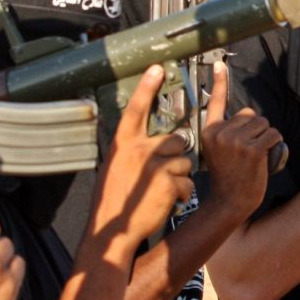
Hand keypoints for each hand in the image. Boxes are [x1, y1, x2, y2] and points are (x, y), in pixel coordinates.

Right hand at [91, 65, 194, 250]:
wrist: (112, 231)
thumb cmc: (114, 201)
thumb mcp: (116, 168)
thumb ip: (134, 151)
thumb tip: (156, 142)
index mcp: (123, 144)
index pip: (136, 109)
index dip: (147, 87)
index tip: (156, 67)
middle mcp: (138, 150)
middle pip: (176, 140)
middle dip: (176, 157)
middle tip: (161, 178)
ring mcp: (153, 165)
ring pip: (184, 162)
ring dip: (179, 179)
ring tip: (161, 194)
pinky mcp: (167, 181)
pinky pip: (187, 183)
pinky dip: (182, 195)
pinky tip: (167, 203)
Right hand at [201, 61, 284, 219]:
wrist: (229, 202)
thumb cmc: (228, 177)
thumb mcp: (218, 151)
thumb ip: (228, 131)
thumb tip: (249, 114)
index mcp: (210, 131)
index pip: (216, 102)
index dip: (220, 81)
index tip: (219, 63)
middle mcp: (221, 133)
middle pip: (250, 114)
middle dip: (256, 129)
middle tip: (248, 151)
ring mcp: (236, 141)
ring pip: (264, 124)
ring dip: (267, 137)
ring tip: (256, 155)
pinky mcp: (252, 149)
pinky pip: (273, 135)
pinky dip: (276, 144)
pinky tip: (267, 157)